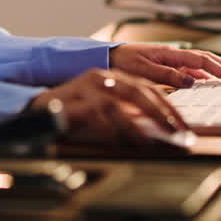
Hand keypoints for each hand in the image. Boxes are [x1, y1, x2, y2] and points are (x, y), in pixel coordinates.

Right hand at [28, 69, 187, 144]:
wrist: (37, 109)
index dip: (168, 106)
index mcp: (112, 77)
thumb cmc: (74, 112)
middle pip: (138, 91)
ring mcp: (87, 88)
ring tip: (150, 142)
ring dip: (137, 126)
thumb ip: (127, 113)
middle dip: (161, 113)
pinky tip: (121, 144)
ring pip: (119, 105)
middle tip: (176, 132)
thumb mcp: (104, 109)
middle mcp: (101, 77)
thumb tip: (158, 130)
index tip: (183, 125)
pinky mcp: (74, 103)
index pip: (148, 88)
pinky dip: (111, 131)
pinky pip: (98, 117)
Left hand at [109, 43, 220, 88]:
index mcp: (170, 53)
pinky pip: (192, 69)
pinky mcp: (168, 65)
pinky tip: (211, 82)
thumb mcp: (143, 71)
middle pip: (208, 59)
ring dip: (219, 71)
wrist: (106, 57)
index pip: (203, 60)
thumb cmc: (121, 63)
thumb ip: (167, 76)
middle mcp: (174, 54)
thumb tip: (192, 81)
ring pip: (202, 64)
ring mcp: (172, 59)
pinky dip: (205, 75)